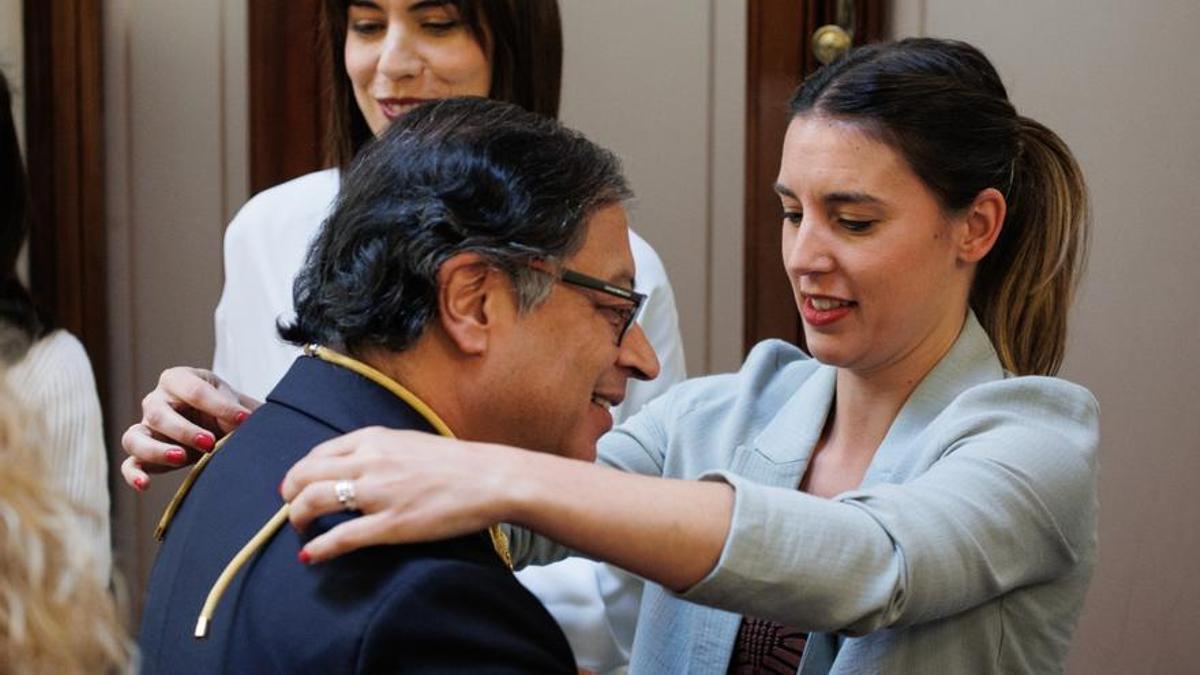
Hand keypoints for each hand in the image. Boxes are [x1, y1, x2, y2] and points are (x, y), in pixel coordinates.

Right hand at [120, 367, 259, 489]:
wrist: (225, 428)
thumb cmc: (226, 411)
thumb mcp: (232, 403)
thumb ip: (233, 411)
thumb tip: (241, 422)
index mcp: (178, 379)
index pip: (193, 390)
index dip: (219, 406)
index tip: (244, 419)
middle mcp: (156, 401)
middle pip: (158, 414)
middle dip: (185, 430)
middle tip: (210, 442)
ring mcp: (147, 428)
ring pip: (135, 438)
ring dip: (157, 450)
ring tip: (181, 457)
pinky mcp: (145, 454)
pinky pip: (130, 464)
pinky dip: (134, 475)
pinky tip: (146, 485)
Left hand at [281, 427, 515, 563]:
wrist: (491, 478)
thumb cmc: (456, 463)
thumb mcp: (409, 442)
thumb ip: (378, 451)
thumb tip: (353, 468)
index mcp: (373, 439)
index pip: (316, 454)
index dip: (300, 474)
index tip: (299, 488)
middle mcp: (368, 461)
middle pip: (304, 476)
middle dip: (290, 496)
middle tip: (295, 511)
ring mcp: (377, 494)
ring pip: (312, 502)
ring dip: (297, 519)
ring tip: (301, 530)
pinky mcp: (390, 525)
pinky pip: (340, 538)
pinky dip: (319, 548)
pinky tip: (311, 556)